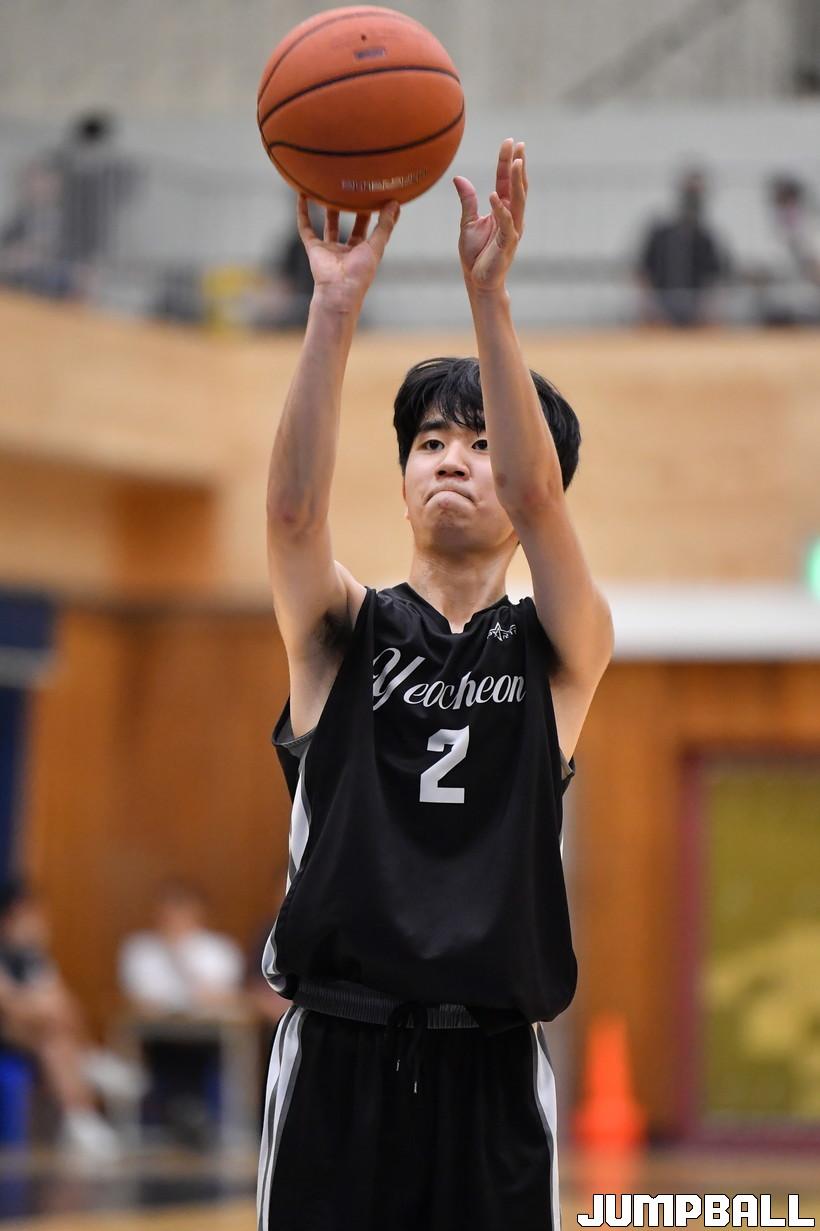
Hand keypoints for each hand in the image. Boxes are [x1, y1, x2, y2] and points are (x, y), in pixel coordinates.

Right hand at [297, 195, 399, 312]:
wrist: (339, 289)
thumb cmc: (360, 273)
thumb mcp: (376, 246)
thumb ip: (385, 225)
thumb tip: (395, 203)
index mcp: (362, 250)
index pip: (367, 227)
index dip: (371, 212)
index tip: (373, 194)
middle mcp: (346, 249)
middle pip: (348, 223)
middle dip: (350, 207)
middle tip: (352, 188)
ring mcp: (329, 249)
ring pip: (328, 224)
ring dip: (328, 208)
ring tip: (330, 187)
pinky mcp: (314, 248)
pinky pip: (306, 228)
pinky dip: (303, 212)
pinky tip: (302, 195)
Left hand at [453, 138, 526, 292]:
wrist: (478, 281)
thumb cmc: (475, 255)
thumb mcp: (467, 222)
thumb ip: (467, 201)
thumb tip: (459, 178)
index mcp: (502, 210)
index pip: (506, 182)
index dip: (506, 162)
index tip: (509, 142)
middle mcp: (511, 217)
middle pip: (517, 186)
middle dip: (517, 165)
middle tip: (518, 144)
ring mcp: (512, 229)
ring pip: (518, 201)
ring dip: (517, 181)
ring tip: (516, 162)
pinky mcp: (507, 243)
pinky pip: (506, 224)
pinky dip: (501, 210)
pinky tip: (495, 195)